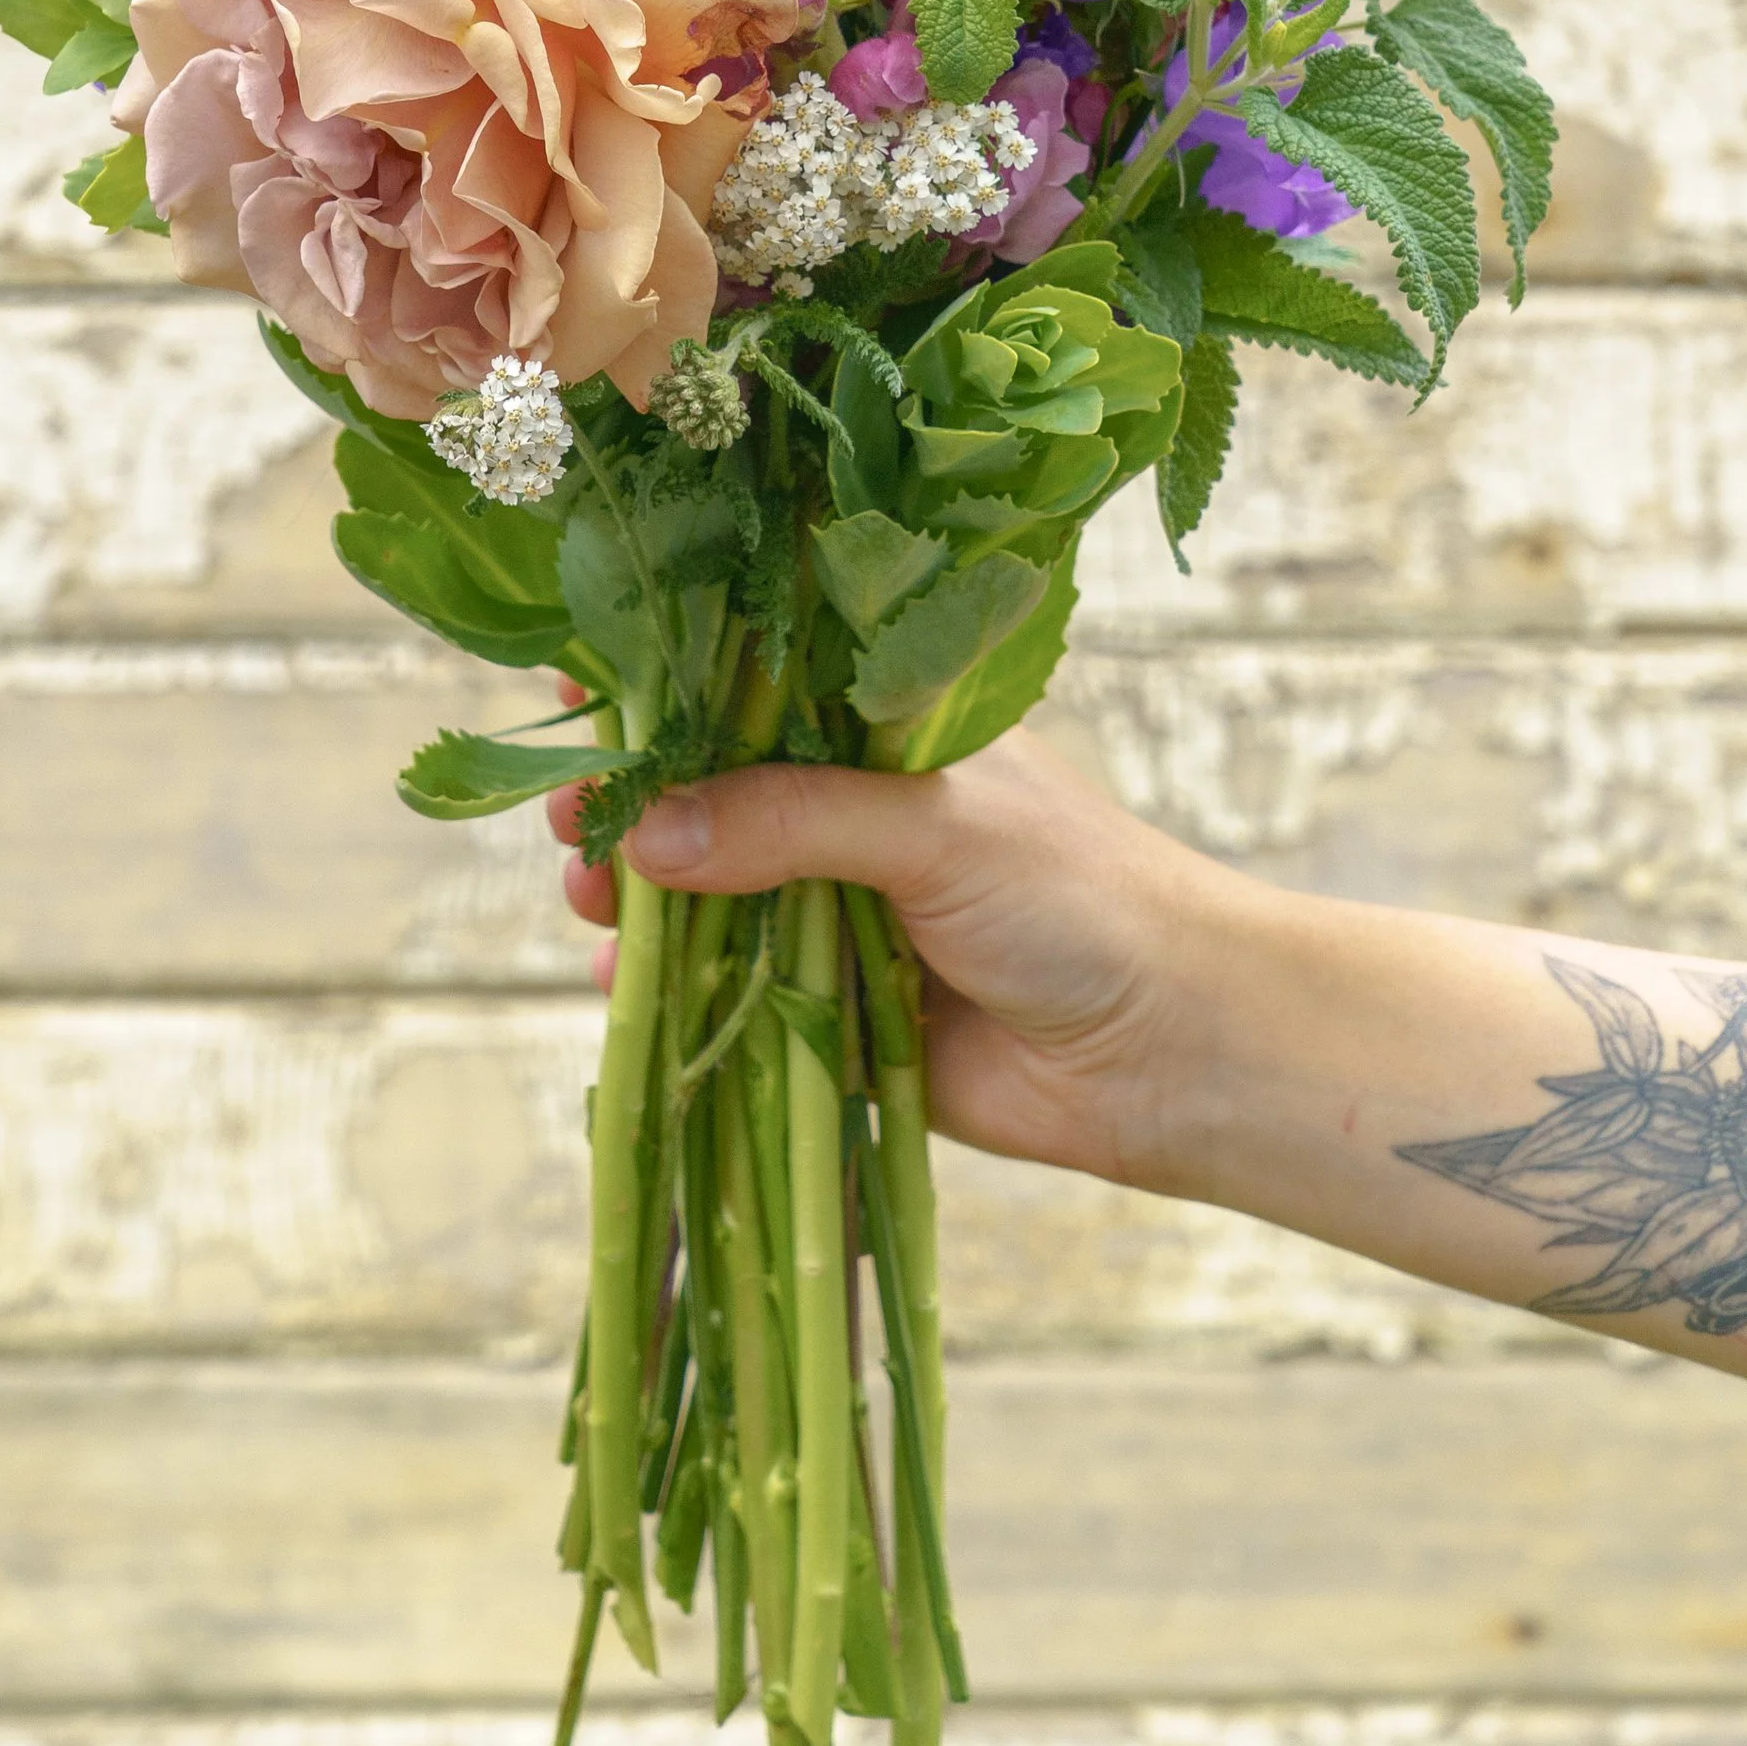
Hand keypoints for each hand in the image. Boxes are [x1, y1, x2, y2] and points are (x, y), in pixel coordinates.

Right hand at [548, 729, 1244, 1191]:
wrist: (1175, 1053)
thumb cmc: (1080, 898)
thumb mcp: (931, 827)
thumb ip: (788, 822)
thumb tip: (643, 838)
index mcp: (887, 734)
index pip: (754, 692)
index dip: (666, 700)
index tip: (581, 708)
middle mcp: (855, 817)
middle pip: (711, 799)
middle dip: (635, 809)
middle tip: (571, 823)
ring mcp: (841, 915)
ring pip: (709, 897)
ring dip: (639, 899)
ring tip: (588, 901)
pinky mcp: (837, 1014)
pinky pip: (730, 996)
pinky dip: (671, 992)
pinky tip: (621, 988)